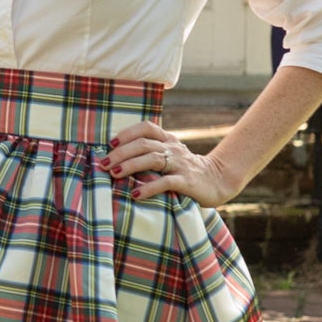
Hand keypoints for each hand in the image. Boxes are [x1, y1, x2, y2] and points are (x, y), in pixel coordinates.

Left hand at [104, 119, 238, 205]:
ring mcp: (181, 164)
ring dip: (130, 166)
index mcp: (168, 140)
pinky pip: (166, 182)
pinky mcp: (187, 181)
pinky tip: (135, 194)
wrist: (218, 181)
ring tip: (114, 174)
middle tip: (103, 164)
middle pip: (143, 144)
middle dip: (120, 153)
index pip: (147, 128)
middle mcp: (173, 149)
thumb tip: (114, 157)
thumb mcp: (169, 155)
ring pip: (152, 159)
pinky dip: (149, 188)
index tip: (110, 144)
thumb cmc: (184, 169)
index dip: (127, 134)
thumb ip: (149, 153)